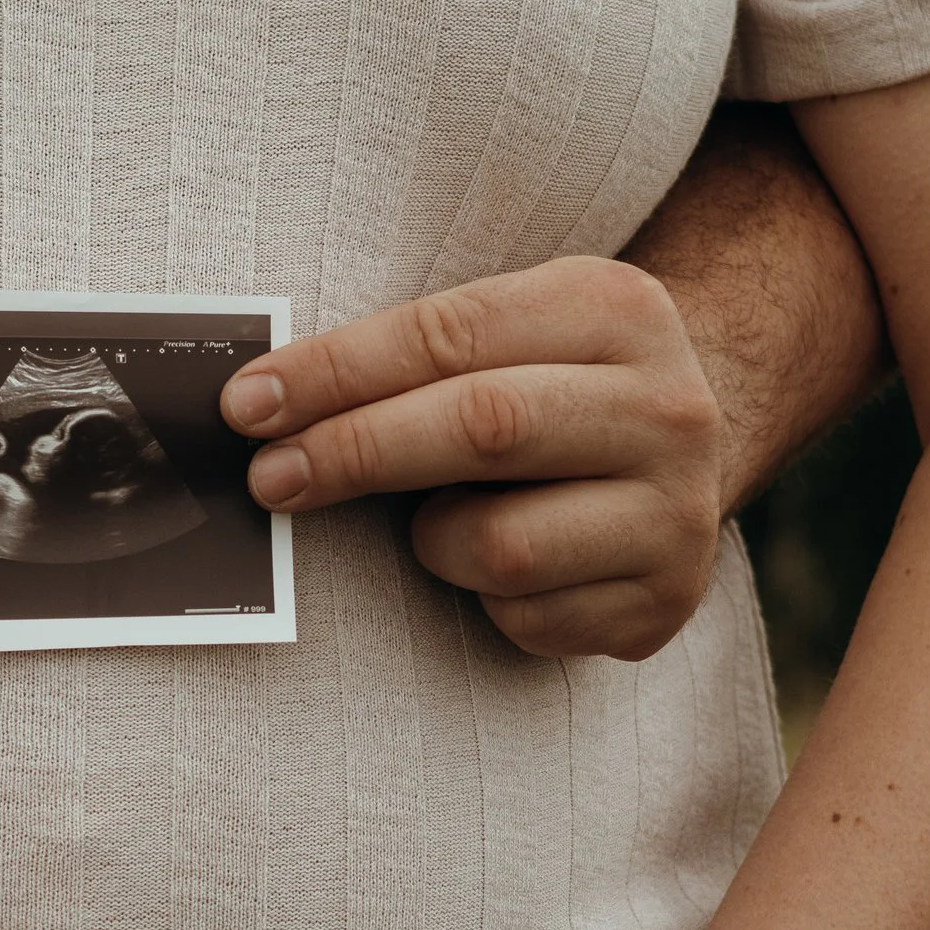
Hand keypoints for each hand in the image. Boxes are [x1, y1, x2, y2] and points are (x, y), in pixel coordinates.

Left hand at [219, 256, 726, 660]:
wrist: (681, 461)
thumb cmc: (552, 392)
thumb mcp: (510, 336)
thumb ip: (411, 357)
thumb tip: (263, 405)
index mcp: (616, 310)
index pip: (451, 337)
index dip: (338, 373)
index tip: (249, 405)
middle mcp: (665, 408)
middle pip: (483, 428)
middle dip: (354, 452)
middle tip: (268, 478)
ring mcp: (677, 512)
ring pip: (501, 545)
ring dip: (435, 542)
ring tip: (437, 524)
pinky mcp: (663, 603)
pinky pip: (528, 619)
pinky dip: (485, 604)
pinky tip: (501, 571)